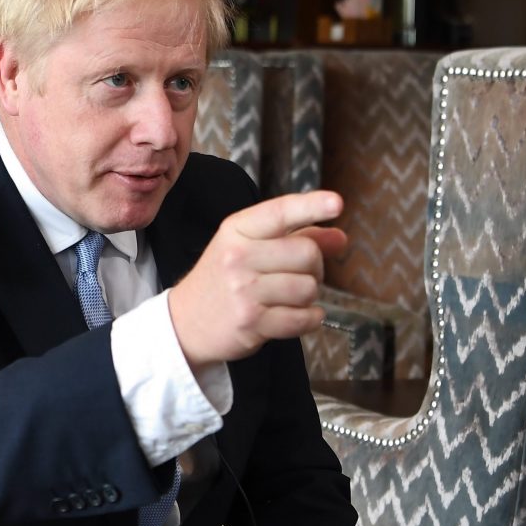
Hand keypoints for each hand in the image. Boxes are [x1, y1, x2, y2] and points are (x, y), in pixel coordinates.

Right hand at [167, 191, 346, 370]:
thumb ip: (298, 237)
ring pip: (308, 288)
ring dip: (308, 296)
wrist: (185, 321)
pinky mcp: (251, 322)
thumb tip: (340, 238)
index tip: (337, 203)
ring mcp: (243, 290)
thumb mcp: (250, 247)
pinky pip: (304, 318)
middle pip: (307, 253)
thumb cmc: (224, 279)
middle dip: (314, 266)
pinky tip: (293, 315)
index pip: (279, 212)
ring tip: (287, 297)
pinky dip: (309, 319)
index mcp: (236, 230)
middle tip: (297, 274)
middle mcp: (237, 256)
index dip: (311, 206)